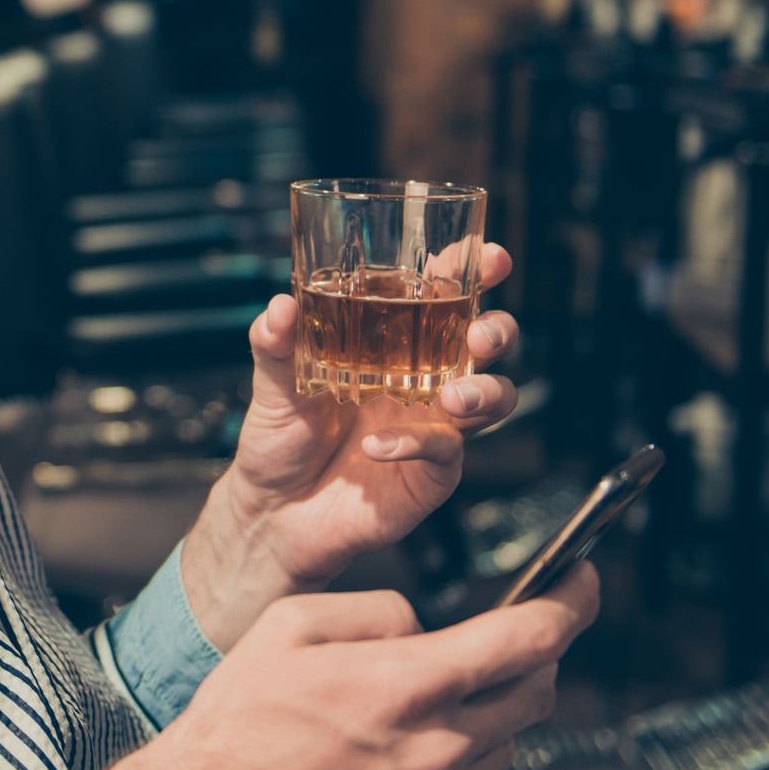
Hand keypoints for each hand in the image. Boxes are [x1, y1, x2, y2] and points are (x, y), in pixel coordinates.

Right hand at [80, 568, 597, 769]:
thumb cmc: (241, 720)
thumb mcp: (292, 625)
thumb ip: (373, 610)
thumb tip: (417, 622)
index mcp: (409, 682)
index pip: (530, 638)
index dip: (571, 600)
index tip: (581, 578)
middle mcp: (437, 742)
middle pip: (538, 689)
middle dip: (542, 648)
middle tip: (522, 622)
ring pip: (512, 735)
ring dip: (503, 698)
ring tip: (457, 677)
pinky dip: (472, 739)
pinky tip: (427, 723)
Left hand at [185, 244, 524, 646]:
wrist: (273, 511)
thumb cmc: (281, 437)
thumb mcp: (271, 383)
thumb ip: (275, 343)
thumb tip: (281, 306)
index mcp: (394, 342)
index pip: (446, 297)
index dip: (477, 273)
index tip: (492, 258)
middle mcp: (426, 377)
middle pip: (489, 342)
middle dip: (497, 332)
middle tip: (479, 337)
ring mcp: (436, 424)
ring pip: (494, 398)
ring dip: (483, 391)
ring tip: (452, 396)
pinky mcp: (433, 472)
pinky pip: (446, 451)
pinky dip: (419, 443)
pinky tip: (379, 445)